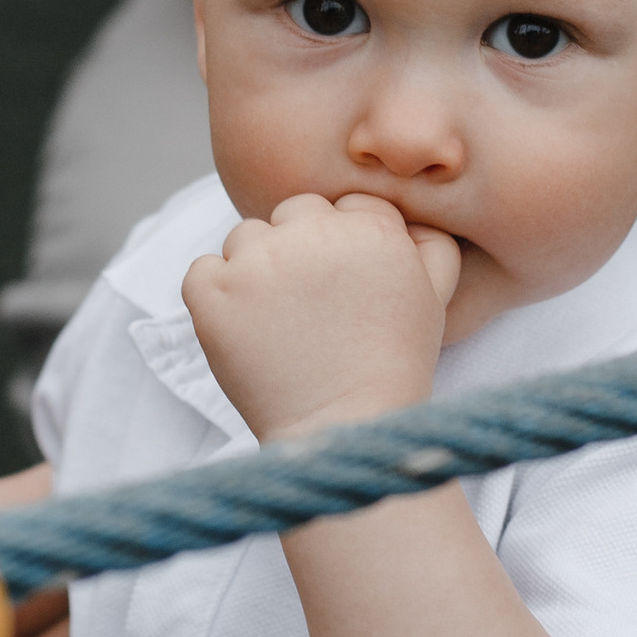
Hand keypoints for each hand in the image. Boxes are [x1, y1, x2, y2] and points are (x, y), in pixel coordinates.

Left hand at [185, 192, 461, 441]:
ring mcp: (257, 260)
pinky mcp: (213, 291)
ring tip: (279, 323)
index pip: (344, 207)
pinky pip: (203, 269)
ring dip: (256, 268)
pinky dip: (215, 294)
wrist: (344, 430)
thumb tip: (405, 217)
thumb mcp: (433, 299)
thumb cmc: (392, 367)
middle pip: (294, 212)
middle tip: (310, 307)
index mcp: (369, 227)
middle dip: (300, 248)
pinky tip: (244, 328)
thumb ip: (429, 245)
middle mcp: (312, 232)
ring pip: (246, 237)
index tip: (344, 288)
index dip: (344, 247)